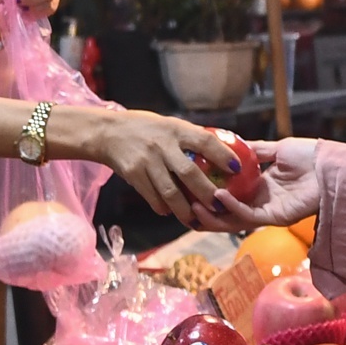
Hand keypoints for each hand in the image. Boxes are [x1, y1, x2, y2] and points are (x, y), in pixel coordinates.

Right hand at [83, 110, 236, 227]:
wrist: (108, 132)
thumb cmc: (145, 128)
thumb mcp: (170, 124)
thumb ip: (190, 138)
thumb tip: (221, 151)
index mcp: (176, 130)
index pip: (205, 141)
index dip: (222, 155)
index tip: (236, 169)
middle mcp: (163, 145)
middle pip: (190, 173)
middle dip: (206, 193)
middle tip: (219, 205)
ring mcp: (148, 161)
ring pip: (171, 192)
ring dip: (185, 209)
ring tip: (195, 219)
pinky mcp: (134, 174)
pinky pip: (152, 197)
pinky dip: (163, 207)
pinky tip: (170, 212)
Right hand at [194, 139, 322, 231]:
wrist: (329, 164)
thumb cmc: (309, 155)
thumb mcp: (275, 149)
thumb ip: (253, 151)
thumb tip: (228, 146)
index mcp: (259, 187)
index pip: (228, 195)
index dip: (208, 193)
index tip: (188, 186)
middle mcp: (260, 202)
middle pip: (225, 213)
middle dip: (203, 210)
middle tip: (182, 203)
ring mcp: (267, 212)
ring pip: (232, 220)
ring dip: (212, 214)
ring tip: (193, 203)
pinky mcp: (276, 217)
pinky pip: (248, 216)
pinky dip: (232, 207)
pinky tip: (218, 196)